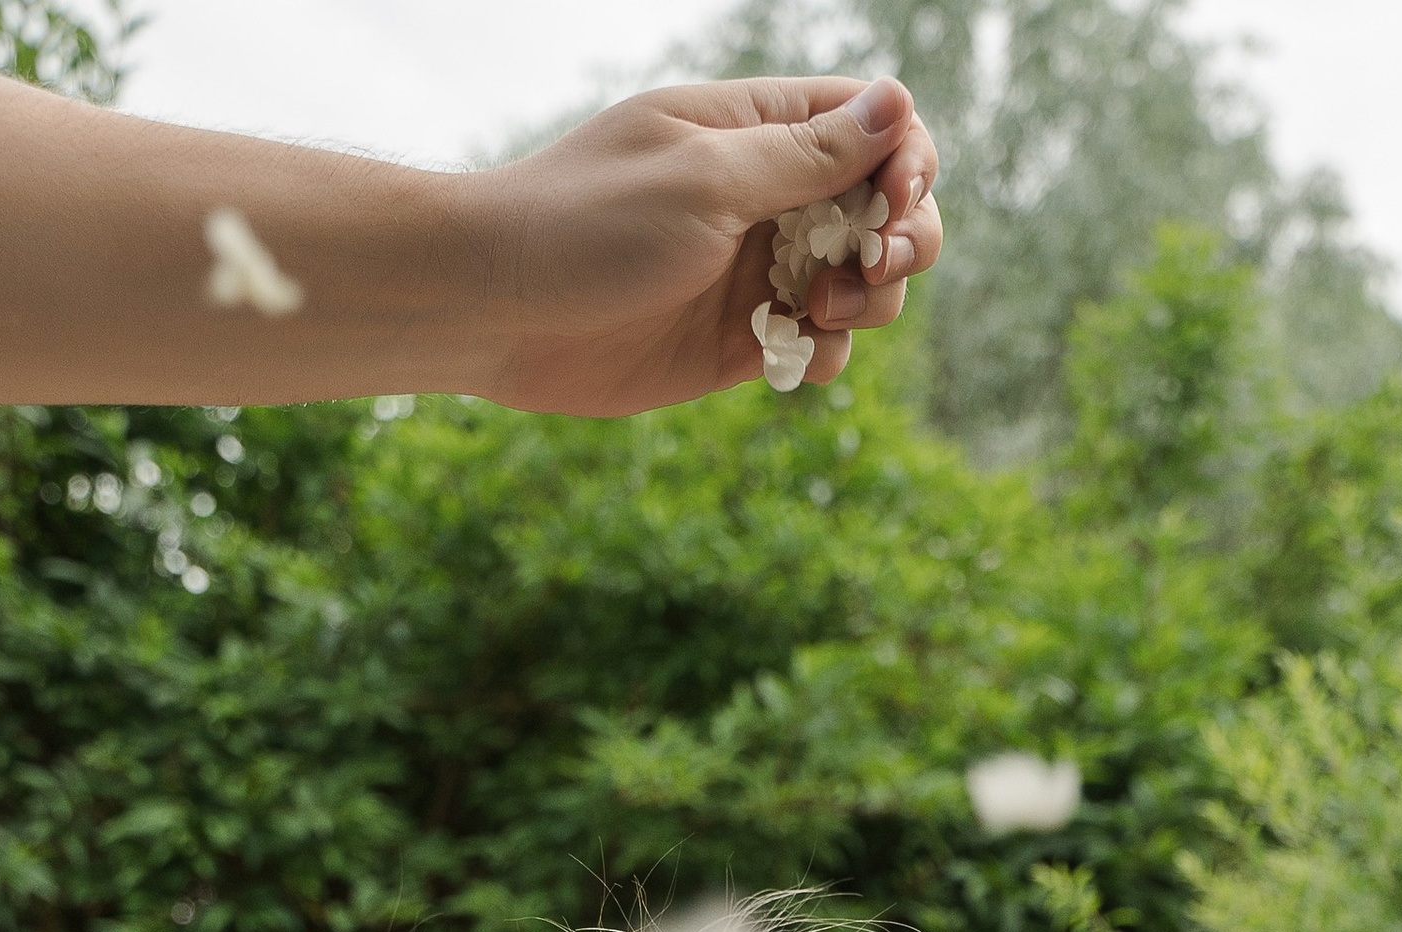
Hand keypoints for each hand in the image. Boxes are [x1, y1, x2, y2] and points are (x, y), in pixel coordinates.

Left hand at [444, 76, 942, 416]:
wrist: (495, 310)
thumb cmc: (585, 224)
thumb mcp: (704, 179)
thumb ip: (804, 154)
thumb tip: (897, 104)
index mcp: (755, 130)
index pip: (871, 122)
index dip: (906, 158)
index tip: (892, 200)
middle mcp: (764, 194)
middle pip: (884, 206)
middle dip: (902, 237)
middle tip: (869, 266)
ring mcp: (754, 268)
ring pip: (862, 281)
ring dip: (868, 301)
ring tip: (817, 312)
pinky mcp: (738, 339)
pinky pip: (817, 345)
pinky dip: (826, 354)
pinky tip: (795, 357)